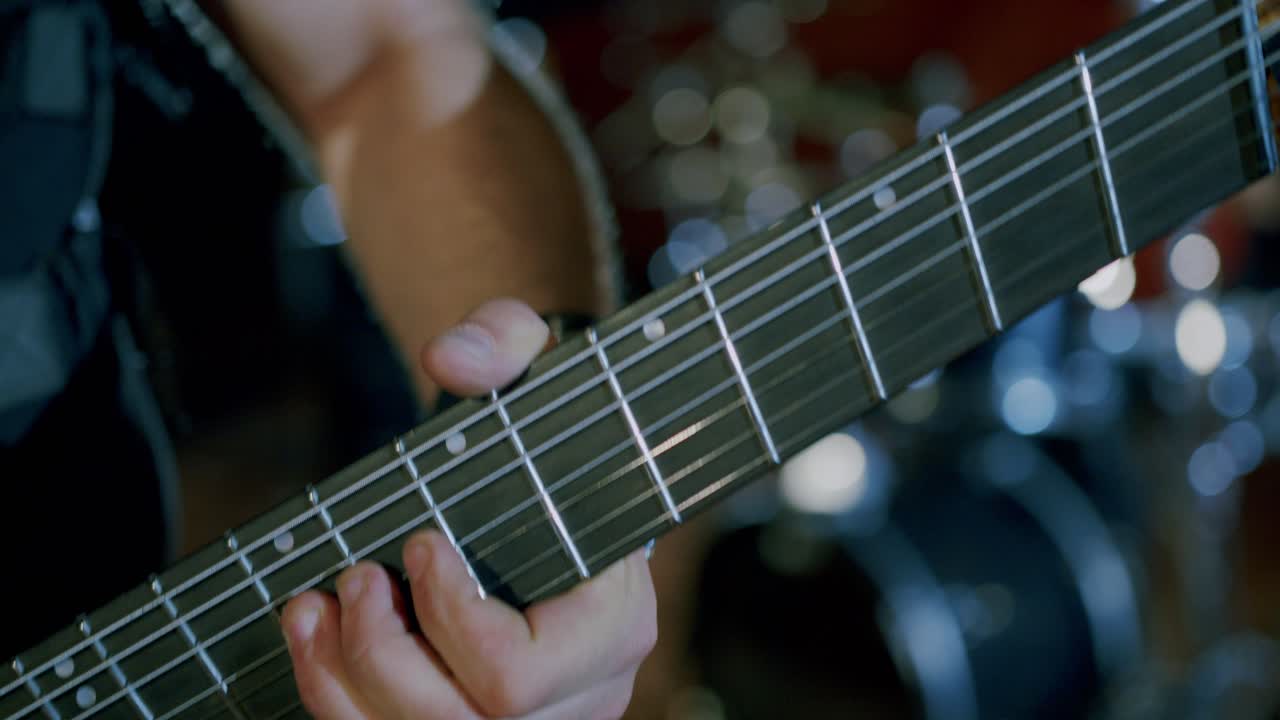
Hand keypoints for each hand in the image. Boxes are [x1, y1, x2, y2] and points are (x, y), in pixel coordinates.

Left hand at [281, 299, 656, 718]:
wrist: (544, 473)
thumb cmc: (540, 421)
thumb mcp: (532, 361)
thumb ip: (503, 343)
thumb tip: (452, 359)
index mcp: (616, 619)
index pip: (522, 673)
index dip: (452, 622)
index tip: (418, 542)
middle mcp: (586, 689)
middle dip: (383, 657)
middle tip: (355, 576)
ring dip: (345, 686)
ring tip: (313, 608)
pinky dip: (337, 702)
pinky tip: (314, 640)